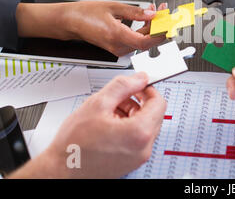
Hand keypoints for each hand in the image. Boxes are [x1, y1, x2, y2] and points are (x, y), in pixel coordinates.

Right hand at [10, 73, 165, 177]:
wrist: (61, 170)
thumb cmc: (74, 144)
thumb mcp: (98, 103)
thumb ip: (123, 86)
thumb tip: (140, 78)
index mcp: (139, 133)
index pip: (159, 103)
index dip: (148, 89)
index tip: (137, 86)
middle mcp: (143, 148)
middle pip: (154, 114)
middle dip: (138, 102)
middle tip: (118, 99)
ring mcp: (139, 157)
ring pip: (146, 126)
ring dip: (132, 114)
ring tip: (109, 113)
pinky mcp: (132, 162)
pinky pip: (139, 139)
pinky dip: (129, 128)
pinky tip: (109, 125)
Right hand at [17, 1, 166, 55]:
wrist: (71, 21)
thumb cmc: (86, 14)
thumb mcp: (113, 7)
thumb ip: (135, 12)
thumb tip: (152, 14)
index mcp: (116, 36)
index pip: (145, 41)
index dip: (159, 33)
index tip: (167, 22)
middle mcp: (118, 46)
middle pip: (147, 41)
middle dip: (158, 25)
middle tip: (164, 10)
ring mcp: (118, 49)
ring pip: (143, 40)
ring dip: (151, 26)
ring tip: (154, 9)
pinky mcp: (118, 47)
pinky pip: (136, 40)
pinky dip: (143, 29)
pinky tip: (145, 16)